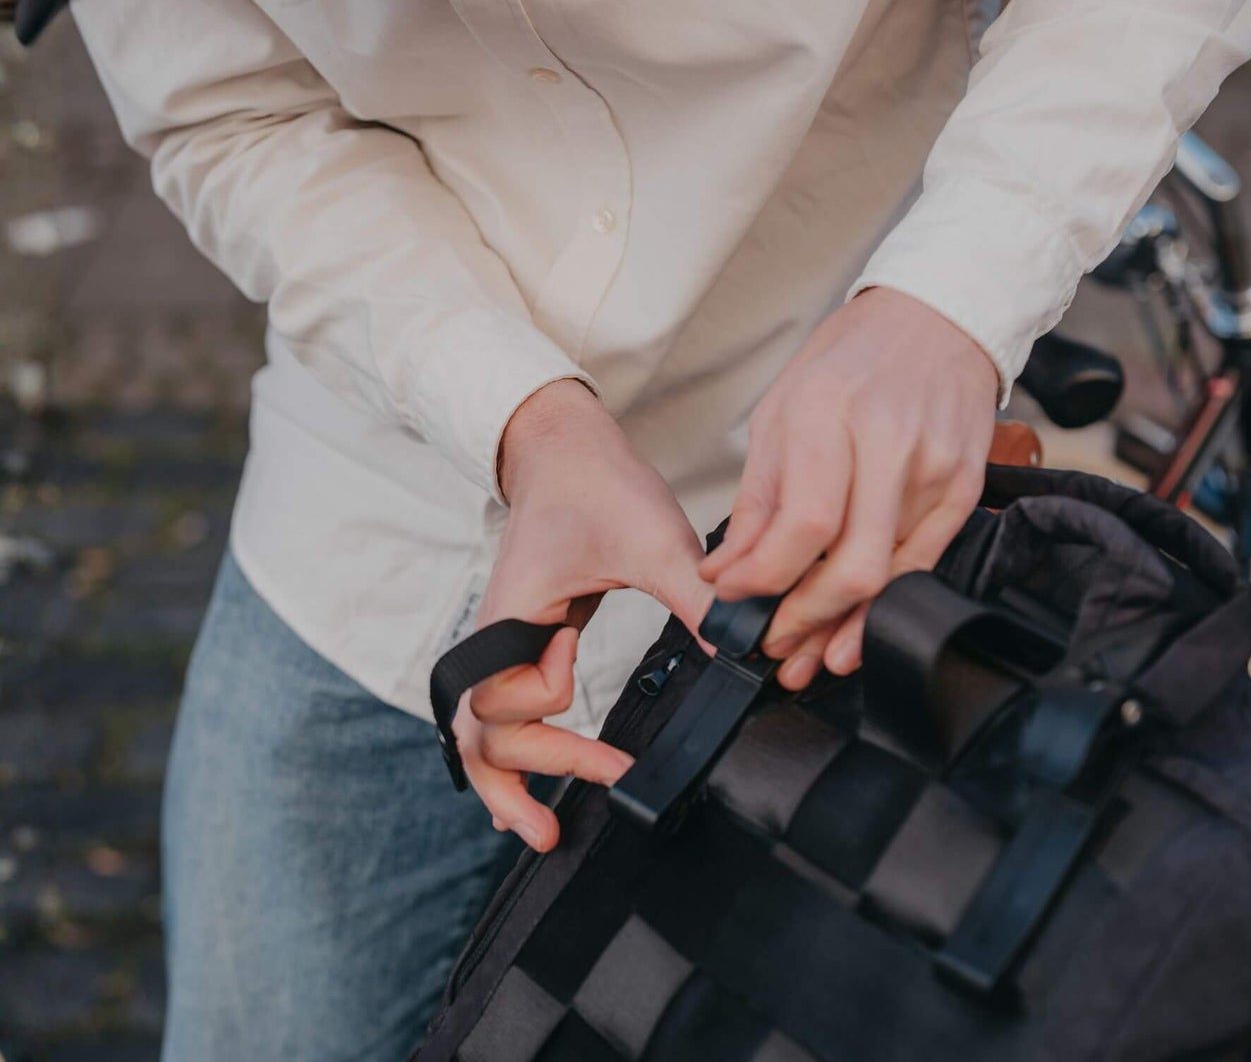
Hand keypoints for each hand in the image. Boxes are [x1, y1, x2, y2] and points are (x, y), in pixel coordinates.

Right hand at [456, 380, 713, 851]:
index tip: (579, 668)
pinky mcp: (528, 639)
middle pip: (482, 733)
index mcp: (515, 615)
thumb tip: (742, 657)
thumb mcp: (653, 537)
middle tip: (560, 824)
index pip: (502, 700)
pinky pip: (508, 708)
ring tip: (540, 829)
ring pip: (483, 730)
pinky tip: (535, 787)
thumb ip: (695, 598)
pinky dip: (515, 752)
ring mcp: (508, 641)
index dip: (544, 702)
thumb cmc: (596, 483)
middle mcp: (499, 636)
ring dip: (508, 780)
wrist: (564, 447)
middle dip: (520, 780)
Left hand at [700, 287, 999, 690]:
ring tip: (809, 655)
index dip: (764, 578)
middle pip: (852, 565)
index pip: (803, 524)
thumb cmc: (852, 359)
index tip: (734, 598)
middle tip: (774, 646)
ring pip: (890, 576)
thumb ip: (758, 498)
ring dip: (844, 626)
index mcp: (829, 414)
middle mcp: (888, 444)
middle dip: (805, 620)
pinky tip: (858, 626)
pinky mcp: (966, 488)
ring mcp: (935, 469)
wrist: (937, 319)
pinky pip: (925, 564)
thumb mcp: (782, 410)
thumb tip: (727, 570)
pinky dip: (886, 603)